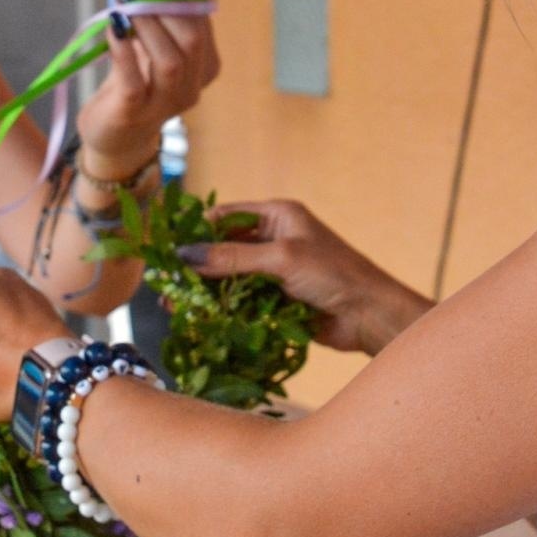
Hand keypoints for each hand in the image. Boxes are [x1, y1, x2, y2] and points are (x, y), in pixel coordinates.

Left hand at [76, 0, 219, 173]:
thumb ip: (173, 11)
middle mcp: (191, 88)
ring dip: (145, 26)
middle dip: (162, 7)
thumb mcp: (156, 43)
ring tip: (122, 8)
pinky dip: (123, 50)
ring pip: (170, 61)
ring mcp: (164, 105)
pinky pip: (134, 81)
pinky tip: (112, 29)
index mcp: (204, 67)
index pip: (201, 22)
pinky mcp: (133, 113)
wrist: (114, 135)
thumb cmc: (136, 82)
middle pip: (192, 40)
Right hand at [183, 200, 434, 355]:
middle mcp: (274, 238)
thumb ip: (234, 258)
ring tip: (176, 307)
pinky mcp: (276, 299)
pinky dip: (223, 309)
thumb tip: (186, 255)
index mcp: (278, 215)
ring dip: (206, 291)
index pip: (226, 216)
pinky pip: (242, 300)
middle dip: (197, 266)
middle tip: (166, 285)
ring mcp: (275, 270)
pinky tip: (201, 320)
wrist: (369, 316)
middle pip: (224, 248)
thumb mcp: (282, 259)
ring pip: (230, 278)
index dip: (197, 230)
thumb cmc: (335, 275)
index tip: (167, 249)